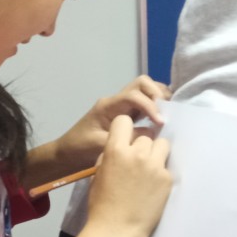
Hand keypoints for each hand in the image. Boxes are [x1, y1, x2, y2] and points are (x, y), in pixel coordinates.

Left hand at [53, 75, 170, 172]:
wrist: (68, 152)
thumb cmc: (81, 148)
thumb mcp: (102, 145)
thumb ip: (127, 138)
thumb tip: (151, 132)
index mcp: (108, 106)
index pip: (133, 95)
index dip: (150, 105)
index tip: (160, 122)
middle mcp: (116, 101)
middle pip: (141, 83)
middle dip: (157, 94)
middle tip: (167, 113)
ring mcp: (121, 105)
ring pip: (144, 89)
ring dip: (158, 97)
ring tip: (168, 115)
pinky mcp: (126, 113)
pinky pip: (143, 102)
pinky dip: (155, 106)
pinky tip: (162, 119)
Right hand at [66, 114, 171, 236]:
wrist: (117, 231)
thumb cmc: (100, 204)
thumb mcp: (98, 174)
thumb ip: (109, 156)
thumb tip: (121, 147)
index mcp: (115, 150)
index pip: (124, 121)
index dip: (124, 128)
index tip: (125, 137)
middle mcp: (137, 153)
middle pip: (145, 135)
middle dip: (141, 145)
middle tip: (137, 162)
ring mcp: (155, 166)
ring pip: (161, 145)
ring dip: (155, 153)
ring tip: (148, 170)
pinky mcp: (167, 179)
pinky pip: (165, 166)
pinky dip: (160, 173)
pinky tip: (153, 187)